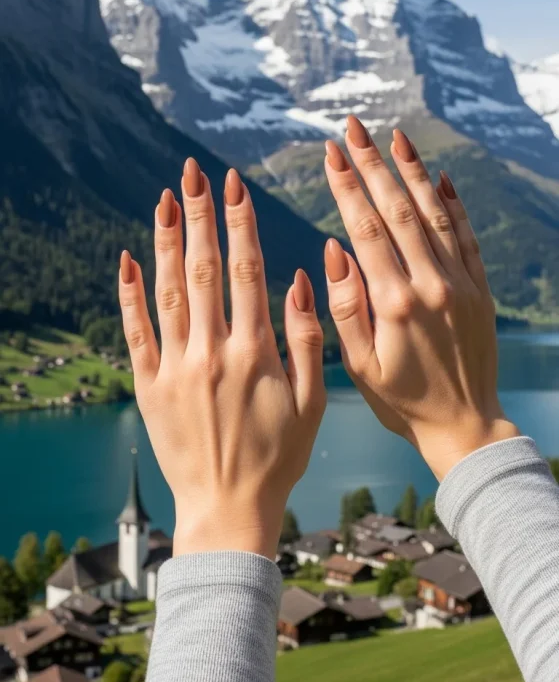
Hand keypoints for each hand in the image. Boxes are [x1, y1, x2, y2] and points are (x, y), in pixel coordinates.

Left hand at [119, 160, 325, 559]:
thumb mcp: (313, 402)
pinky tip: (128, 258)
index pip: (245, 270)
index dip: (239, 223)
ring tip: (166, 198)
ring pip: (168, 291)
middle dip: (200, 215)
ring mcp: (175, 368)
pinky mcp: (149, 387)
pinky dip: (130, 293)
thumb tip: (302, 278)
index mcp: (254, 352)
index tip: (234, 185)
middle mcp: (211, 352)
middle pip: (203, 268)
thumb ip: (308, 338)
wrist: (228, 509)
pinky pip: (136, 332)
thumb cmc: (280, 458)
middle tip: (193, 172)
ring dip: (167, 240)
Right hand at [323, 117, 519, 479]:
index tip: (331, 152)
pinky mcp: (481, 290)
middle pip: (398, 210)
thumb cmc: (402, 401)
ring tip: (395, 137)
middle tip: (354, 128)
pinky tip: (440, 178)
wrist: (465, 425)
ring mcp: (460, 283)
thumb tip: (333, 249)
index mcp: (394, 302)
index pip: (365, 228)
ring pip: (435, 214)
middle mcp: (431, 284)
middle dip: (373, 164)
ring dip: (413, 173)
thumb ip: (343, 306)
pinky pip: (468, 236)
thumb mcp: (359, 365)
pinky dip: (454, 204)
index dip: (346, 186)